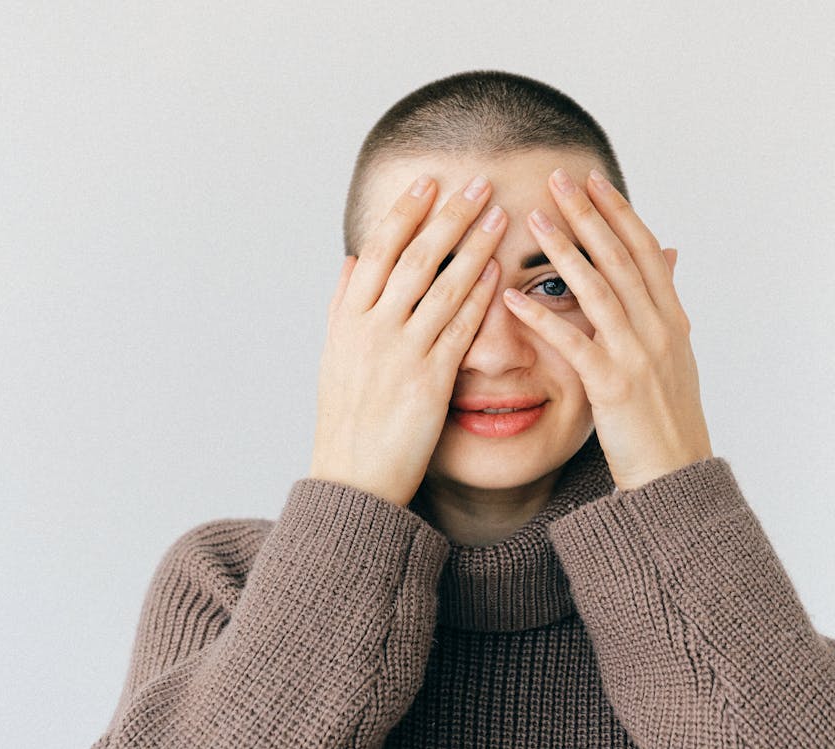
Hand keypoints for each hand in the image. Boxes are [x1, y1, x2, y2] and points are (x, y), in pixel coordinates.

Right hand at [310, 174, 506, 505]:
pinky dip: (478, 299)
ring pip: (440, 288)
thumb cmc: (345, 419)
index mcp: (347, 319)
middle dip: (448, 217)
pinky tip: (499, 273)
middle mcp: (371, 330)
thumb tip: (350, 261)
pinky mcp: (428, 383)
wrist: (352, 479)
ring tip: (499, 216)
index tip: (430, 182)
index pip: (378, 250)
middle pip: (413, 259)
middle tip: (478, 184)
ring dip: (473, 248)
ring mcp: (399, 355)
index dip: (406, 213)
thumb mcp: (334, 356)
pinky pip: (457, 331)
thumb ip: (343, 305)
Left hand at [503, 167, 711, 489]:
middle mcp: (659, 329)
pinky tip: (512, 299)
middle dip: (589, 215)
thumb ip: (664, 302)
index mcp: (672, 318)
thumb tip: (670, 254)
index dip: (617, 211)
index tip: (591, 179)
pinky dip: (542, 321)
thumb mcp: (675, 354)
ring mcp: (638, 357)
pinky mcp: (613, 387)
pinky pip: (573, 346)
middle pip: (621, 259)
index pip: (643, 250)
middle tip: (559, 178)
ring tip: (534, 220)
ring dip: (565, 253)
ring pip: (599, 292)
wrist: (676, 474)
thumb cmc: (666, 417)